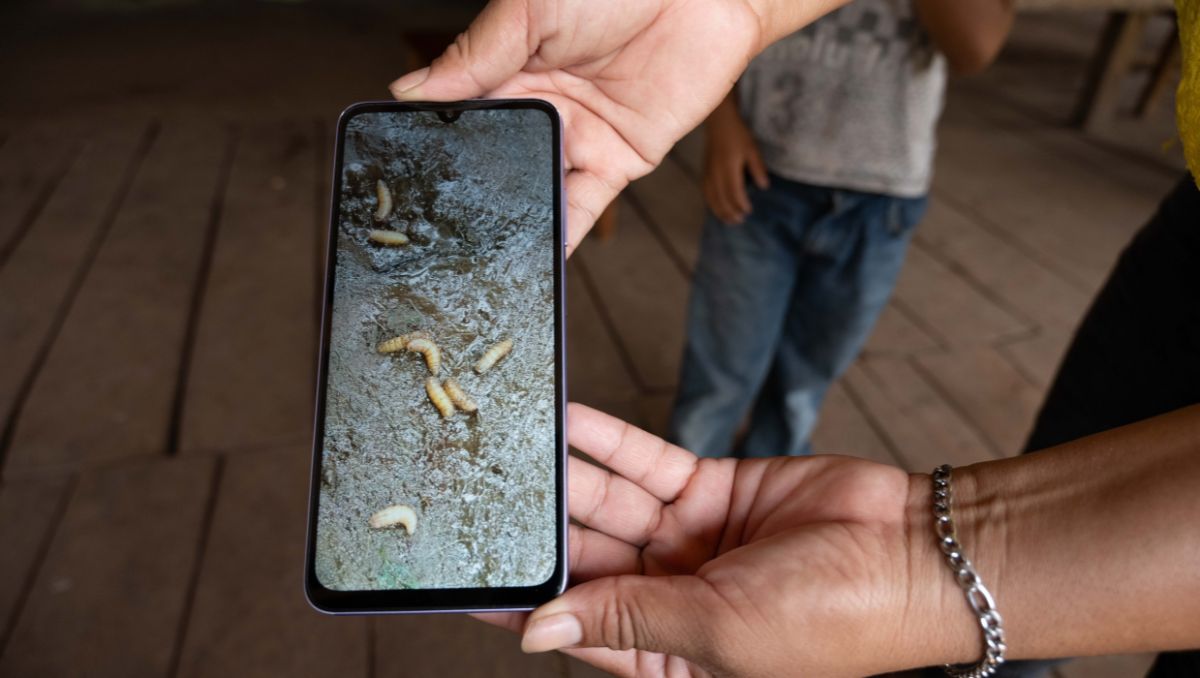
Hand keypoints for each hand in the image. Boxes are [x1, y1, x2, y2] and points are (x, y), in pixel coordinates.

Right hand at [389, 0, 846, 254]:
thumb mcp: (531, 10)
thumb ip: (476, 54)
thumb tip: (408, 91)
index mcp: (508, 67)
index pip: (459, 115)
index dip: (432, 144)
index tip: (397, 176)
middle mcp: (539, 107)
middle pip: (493, 161)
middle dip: (465, 194)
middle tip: (427, 231)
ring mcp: (577, 138)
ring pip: (533, 189)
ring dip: (508, 221)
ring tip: (473, 258)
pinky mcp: (618, 162)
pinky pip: (583, 207)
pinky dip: (559, 235)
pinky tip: (532, 262)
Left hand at [479, 403, 935, 677]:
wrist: (912, 553)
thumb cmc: (833, 621)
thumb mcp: (717, 630)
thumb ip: (627, 620)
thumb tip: (538, 632)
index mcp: (670, 653)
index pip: (577, 624)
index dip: (523, 602)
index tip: (466, 579)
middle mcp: (672, 595)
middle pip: (587, 558)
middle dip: (541, 528)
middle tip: (479, 492)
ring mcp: (688, 539)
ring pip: (608, 503)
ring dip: (564, 476)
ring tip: (510, 446)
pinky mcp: (708, 488)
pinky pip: (645, 462)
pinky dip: (605, 442)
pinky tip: (564, 423)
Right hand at [703, 94, 769, 224]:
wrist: (718, 122)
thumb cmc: (738, 134)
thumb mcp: (752, 149)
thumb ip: (757, 168)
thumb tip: (764, 186)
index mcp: (729, 166)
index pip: (734, 191)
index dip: (741, 203)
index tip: (749, 211)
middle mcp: (716, 172)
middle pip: (721, 197)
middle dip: (730, 211)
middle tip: (740, 221)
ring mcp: (708, 172)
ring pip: (712, 197)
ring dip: (720, 210)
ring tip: (729, 220)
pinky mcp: (704, 171)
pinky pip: (706, 191)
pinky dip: (711, 202)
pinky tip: (717, 209)